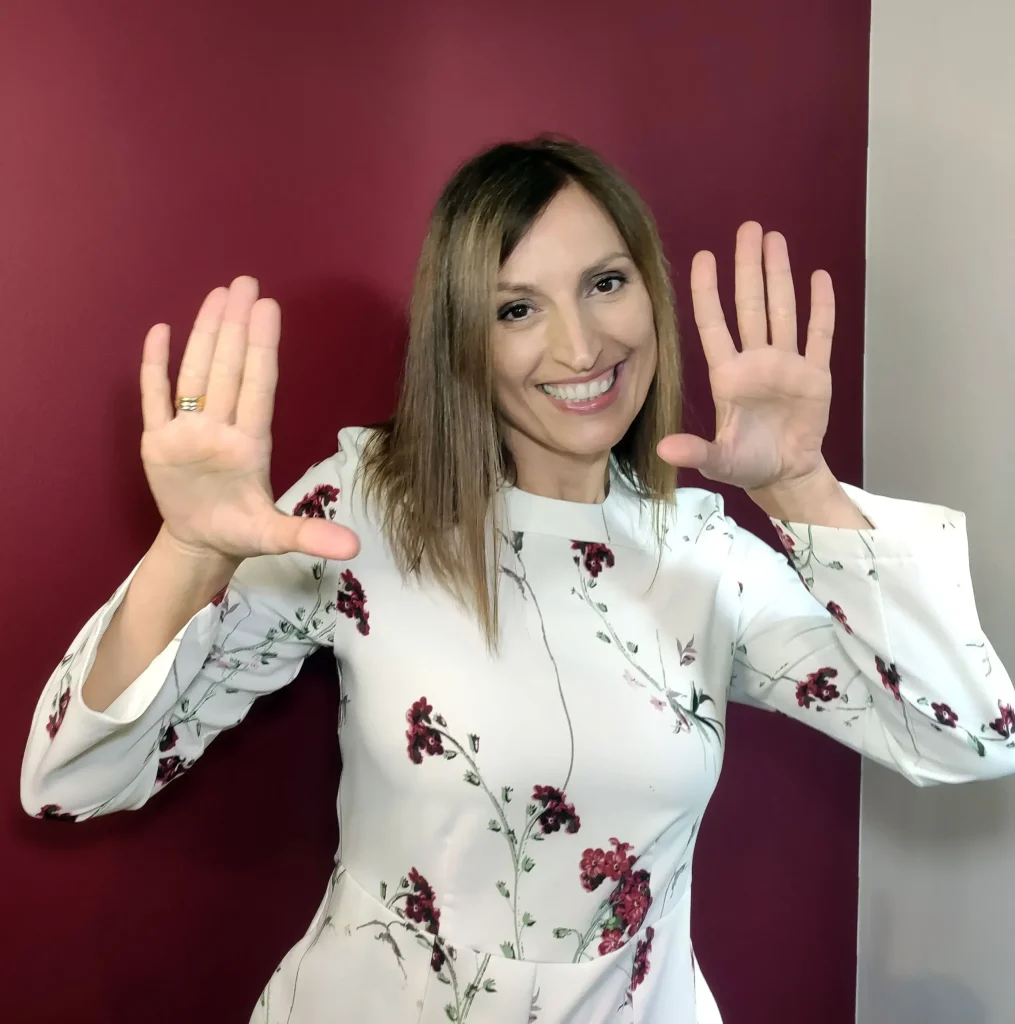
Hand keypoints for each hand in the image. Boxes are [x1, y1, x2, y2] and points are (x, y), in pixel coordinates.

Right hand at [140, 277, 358, 562]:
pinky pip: (154, 397)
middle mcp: (220, 428)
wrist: (202, 544)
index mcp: (250, 444)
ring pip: (196, 373)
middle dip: (235, 326)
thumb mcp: (276, 537)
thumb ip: (309, 537)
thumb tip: (354, 549)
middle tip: (244, 282)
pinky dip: (155, 367)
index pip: (257, 385)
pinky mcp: (157, 442)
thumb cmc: (241, 532)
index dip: (262, 347)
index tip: (269, 308)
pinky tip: (160, 331)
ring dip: (203, 334)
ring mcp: (188, 431)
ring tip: (216, 295)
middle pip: (227, 369)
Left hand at [657, 222, 833, 493]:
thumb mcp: (717, 461)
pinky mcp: (815, 376)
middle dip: (749, 267)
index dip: (708, 291)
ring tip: (775, 239)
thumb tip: (663, 449)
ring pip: (782, 310)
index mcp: (728, 376)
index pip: (714, 324)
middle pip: (751, 305)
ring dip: (781, 275)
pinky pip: (819, 335)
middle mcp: (755, 362)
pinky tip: (818, 277)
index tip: (704, 256)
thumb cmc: (745, 464)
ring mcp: (786, 365)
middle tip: (748, 229)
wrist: (784, 475)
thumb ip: (694, 451)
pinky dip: (821, 308)